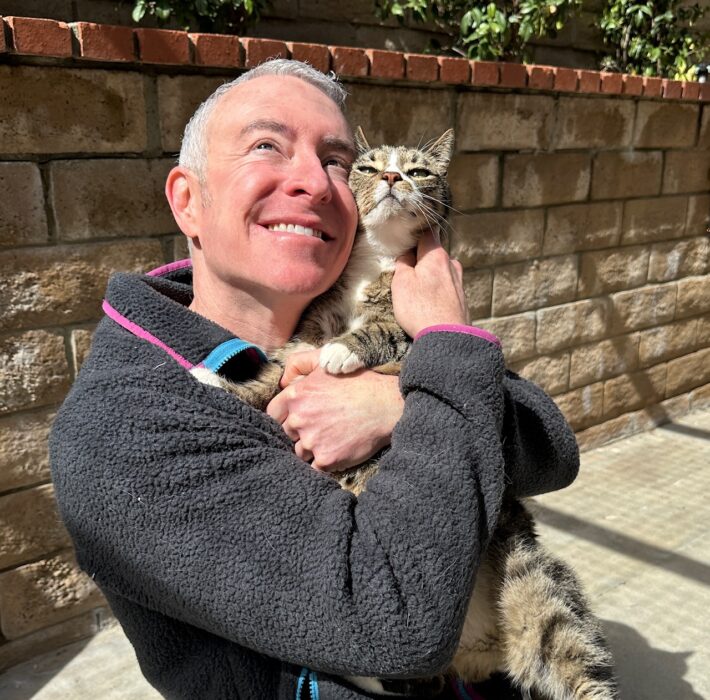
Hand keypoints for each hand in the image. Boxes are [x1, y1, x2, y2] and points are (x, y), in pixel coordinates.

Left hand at [267, 352, 403, 470]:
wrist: (387, 405)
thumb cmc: (359, 382)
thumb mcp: (326, 362)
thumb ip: (299, 363)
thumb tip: (282, 380)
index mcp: (296, 395)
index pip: (273, 413)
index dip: (285, 416)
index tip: (298, 418)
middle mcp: (299, 419)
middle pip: (287, 434)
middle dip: (300, 432)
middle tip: (321, 427)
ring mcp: (312, 441)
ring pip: (299, 452)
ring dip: (311, 448)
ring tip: (331, 438)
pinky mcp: (326, 459)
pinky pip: (315, 467)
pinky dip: (324, 462)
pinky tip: (337, 450)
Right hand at [392, 230, 468, 337]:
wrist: (447, 339)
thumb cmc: (420, 309)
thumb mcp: (401, 283)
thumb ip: (402, 264)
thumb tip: (406, 255)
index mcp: (436, 255)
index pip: (427, 232)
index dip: (414, 234)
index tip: (404, 242)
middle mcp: (452, 265)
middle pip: (433, 254)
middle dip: (420, 260)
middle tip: (404, 273)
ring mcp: (459, 282)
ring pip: (440, 272)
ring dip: (428, 277)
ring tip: (415, 293)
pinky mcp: (461, 299)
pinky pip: (445, 288)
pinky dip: (436, 292)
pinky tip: (428, 305)